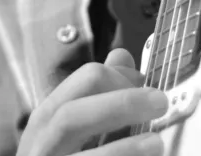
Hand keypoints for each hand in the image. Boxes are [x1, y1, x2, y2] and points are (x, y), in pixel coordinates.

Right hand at [17, 48, 166, 155]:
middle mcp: (40, 142)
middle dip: (121, 104)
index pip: (85, 80)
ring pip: (83, 152)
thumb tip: (122, 55)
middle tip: (160, 104)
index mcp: (47, 116)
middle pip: (73, 113)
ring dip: (123, 147)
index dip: (122, 77)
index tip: (149, 85)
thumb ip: (100, 94)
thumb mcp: (78, 125)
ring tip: (156, 143)